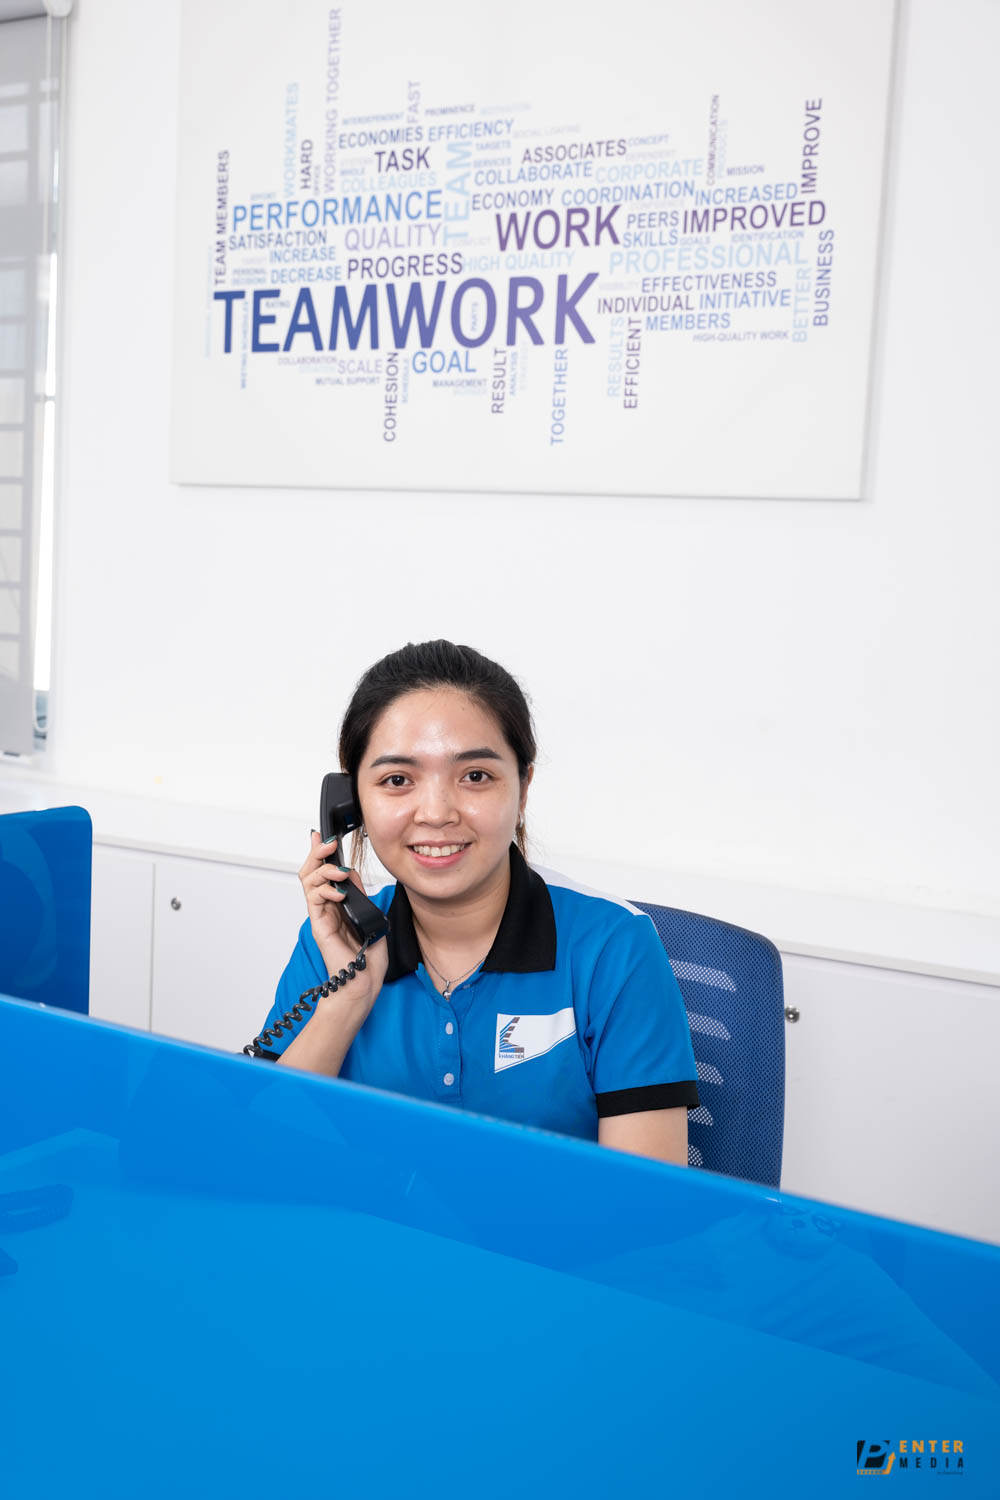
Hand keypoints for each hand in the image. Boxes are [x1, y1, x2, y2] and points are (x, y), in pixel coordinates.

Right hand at [298, 832, 387, 1011]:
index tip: (322, 836)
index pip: (323, 872)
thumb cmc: (368, 956)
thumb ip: (359, 894)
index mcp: (336, 903)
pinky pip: (314, 900)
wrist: (363, 981)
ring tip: (340, 872)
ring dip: (324, 871)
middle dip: (317, 854)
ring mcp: (320, 916)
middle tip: (327, 843)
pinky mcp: (319, 926)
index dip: (320, 853)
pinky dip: (325, 891)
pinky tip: (340, 892)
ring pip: (309, 882)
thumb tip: (352, 873)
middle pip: (310, 872)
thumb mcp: (370, 915)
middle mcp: (325, 907)